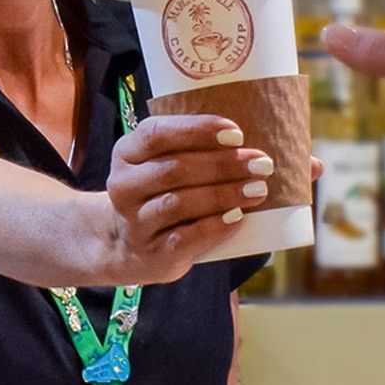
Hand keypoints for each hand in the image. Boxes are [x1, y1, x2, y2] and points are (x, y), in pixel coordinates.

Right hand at [99, 115, 271, 281]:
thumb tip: (244, 146)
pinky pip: (186, 237)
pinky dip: (215, 226)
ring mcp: (135, 222)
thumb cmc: (159, 195)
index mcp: (127, 154)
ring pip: (179, 203)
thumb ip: (190, 150)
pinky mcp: (152, 253)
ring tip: (257, 189)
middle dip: (223, 165)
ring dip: (224, 194)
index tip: (236, 134)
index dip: (197, 131)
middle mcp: (124, 186)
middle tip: (260, 164)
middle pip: (174, 169)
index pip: (157, 134)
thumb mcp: (160, 165)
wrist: (131, 248)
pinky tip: (238, 218)